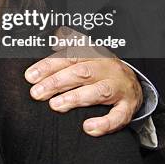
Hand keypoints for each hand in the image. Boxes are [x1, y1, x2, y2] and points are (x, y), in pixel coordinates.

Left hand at [24, 29, 142, 136]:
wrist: (134, 85)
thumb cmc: (102, 70)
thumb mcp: (88, 54)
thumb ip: (71, 47)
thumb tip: (56, 35)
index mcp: (95, 54)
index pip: (69, 57)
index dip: (49, 66)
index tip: (30, 76)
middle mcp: (107, 68)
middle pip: (81, 72)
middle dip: (56, 82)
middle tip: (36, 93)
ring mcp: (119, 87)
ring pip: (98, 91)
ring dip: (75, 98)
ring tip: (55, 105)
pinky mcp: (128, 107)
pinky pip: (118, 116)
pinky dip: (104, 123)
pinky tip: (88, 127)